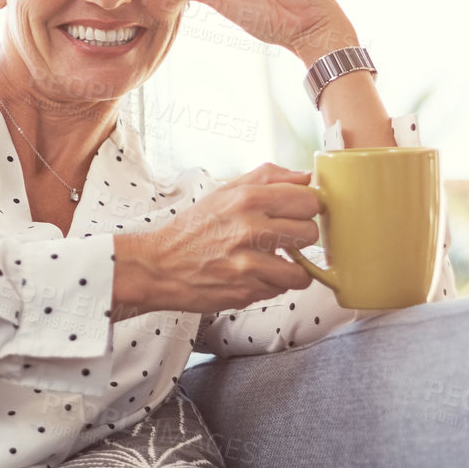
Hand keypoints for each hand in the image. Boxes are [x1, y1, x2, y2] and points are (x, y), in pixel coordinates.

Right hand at [111, 163, 319, 316]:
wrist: (158, 267)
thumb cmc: (189, 230)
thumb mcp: (222, 192)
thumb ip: (266, 177)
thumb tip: (305, 176)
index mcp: (247, 199)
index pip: (308, 199)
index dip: (305, 207)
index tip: (297, 213)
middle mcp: (250, 229)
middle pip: (310, 232)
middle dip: (298, 237)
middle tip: (281, 238)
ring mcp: (249, 263)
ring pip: (302, 269)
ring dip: (291, 267)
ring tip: (272, 262)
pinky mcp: (247, 291)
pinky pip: (281, 289)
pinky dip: (271, 285)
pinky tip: (253, 276)